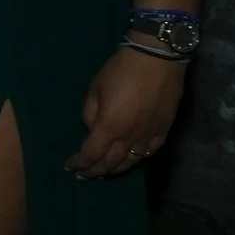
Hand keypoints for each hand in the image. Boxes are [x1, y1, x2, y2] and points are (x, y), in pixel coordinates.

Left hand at [67, 46, 187, 177]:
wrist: (157, 60)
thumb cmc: (121, 70)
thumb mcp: (95, 88)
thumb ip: (90, 113)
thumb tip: (93, 129)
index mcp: (110, 127)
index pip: (92, 154)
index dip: (80, 163)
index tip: (69, 166)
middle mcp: (130, 137)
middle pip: (111, 163)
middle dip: (94, 171)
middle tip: (82, 175)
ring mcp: (150, 136)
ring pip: (131, 162)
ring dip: (115, 169)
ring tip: (103, 172)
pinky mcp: (164, 131)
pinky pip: (149, 153)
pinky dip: (136, 160)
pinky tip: (130, 159)